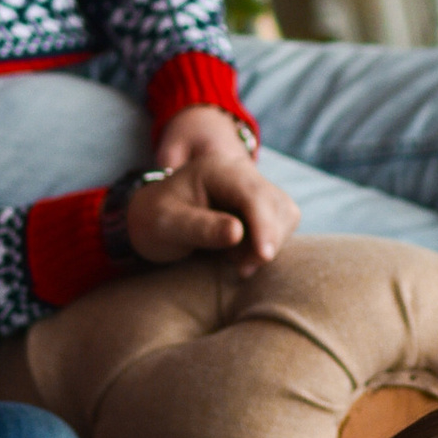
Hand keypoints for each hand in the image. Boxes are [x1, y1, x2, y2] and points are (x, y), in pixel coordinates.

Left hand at [144, 103, 300, 277]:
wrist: (153, 219)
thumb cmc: (155, 219)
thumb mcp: (167, 224)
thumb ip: (201, 228)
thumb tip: (237, 233)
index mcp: (216, 169)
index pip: (254, 194)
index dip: (264, 226)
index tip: (264, 257)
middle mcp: (240, 172)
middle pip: (276, 204)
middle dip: (267, 239)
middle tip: (239, 268)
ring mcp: (252, 188)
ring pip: (285, 215)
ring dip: (268, 243)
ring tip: (232, 259)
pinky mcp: (259, 206)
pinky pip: (280, 225)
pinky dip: (266, 244)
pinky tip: (237, 254)